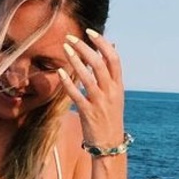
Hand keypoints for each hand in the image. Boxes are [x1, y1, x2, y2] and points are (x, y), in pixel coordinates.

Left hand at [58, 30, 125, 146]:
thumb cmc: (110, 119)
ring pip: (87, 77)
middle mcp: (110, 92)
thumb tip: (108, 52)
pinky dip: (68, 82)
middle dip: (84, 48)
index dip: (102, 43)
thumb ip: (111, 76)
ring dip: (75, 61)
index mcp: (118, 86)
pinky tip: (60, 72)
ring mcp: (99, 102)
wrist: (109, 146)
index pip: (113, 58)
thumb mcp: (115, 96)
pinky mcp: (88, 113)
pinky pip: (76, 95)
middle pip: (99, 63)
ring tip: (65, 49)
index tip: (90, 33)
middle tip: (70, 39)